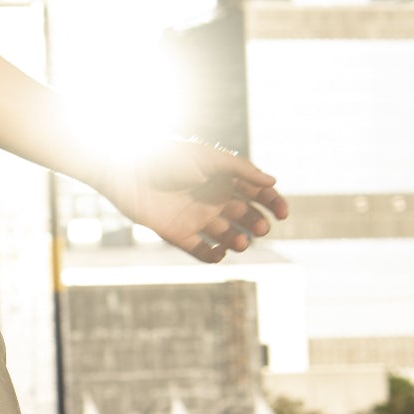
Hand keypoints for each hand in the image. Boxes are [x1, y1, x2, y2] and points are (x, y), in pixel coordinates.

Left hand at [96, 138, 288, 263]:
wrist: (129, 170)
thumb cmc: (169, 157)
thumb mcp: (209, 159)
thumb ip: (241, 169)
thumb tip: (272, 182)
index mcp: (225, 179)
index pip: (258, 194)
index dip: (273, 204)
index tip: (283, 214)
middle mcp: (213, 200)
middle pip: (245, 217)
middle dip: (256, 224)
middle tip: (261, 229)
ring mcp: (196, 218)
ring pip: (225, 235)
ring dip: (237, 241)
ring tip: (241, 243)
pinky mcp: (177, 234)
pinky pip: (199, 249)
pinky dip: (210, 255)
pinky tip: (220, 255)